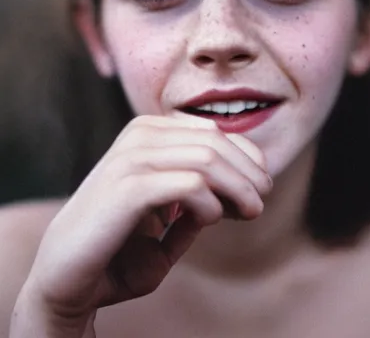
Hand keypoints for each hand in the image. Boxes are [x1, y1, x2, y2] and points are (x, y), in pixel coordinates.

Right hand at [11, 114, 270, 335]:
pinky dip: (211, 205)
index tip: (259, 187)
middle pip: (216, 142)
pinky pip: (191, 185)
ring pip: (208, 159)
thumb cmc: (119, 249)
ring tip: (251, 212)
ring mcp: (131, 157)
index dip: (247, 157)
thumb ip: (200, 195)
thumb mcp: (168, 215)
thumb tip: (243, 184)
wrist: (65, 281)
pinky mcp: (128, 186)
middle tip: (260, 203)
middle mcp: (140, 135)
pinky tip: (210, 220)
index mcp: (149, 132)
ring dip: (239, 188)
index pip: (214, 132)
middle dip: (249, 173)